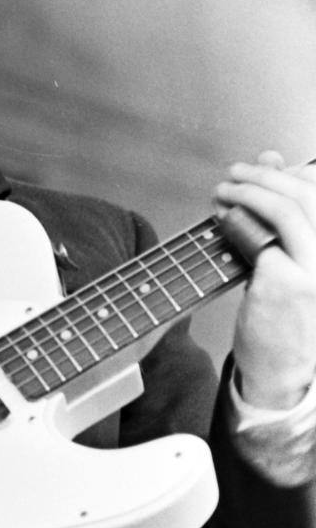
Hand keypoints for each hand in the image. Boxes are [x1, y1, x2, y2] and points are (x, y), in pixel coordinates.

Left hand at [215, 152, 315, 408]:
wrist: (283, 369)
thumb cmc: (287, 313)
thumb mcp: (293, 257)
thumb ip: (284, 212)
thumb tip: (272, 158)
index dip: (288, 171)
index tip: (262, 166)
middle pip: (303, 195)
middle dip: (263, 175)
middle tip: (235, 174)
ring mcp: (315, 271)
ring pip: (285, 211)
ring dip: (248, 192)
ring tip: (224, 190)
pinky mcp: (288, 284)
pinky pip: (260, 239)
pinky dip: (236, 222)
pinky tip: (221, 219)